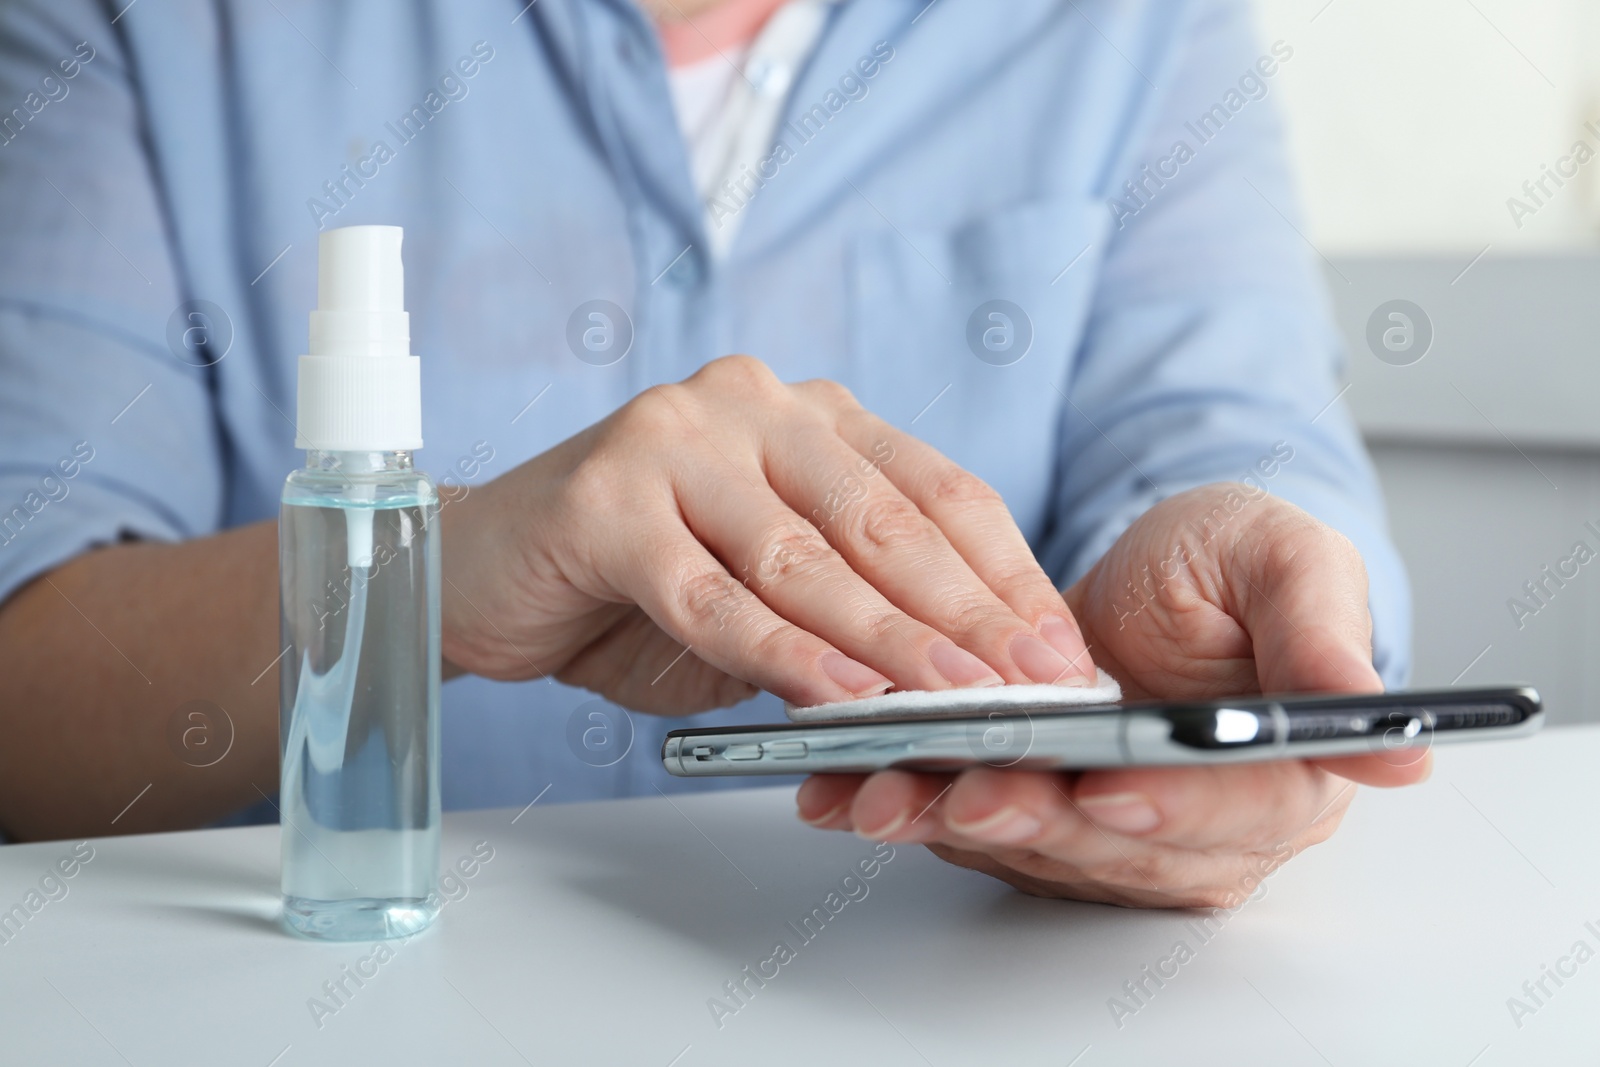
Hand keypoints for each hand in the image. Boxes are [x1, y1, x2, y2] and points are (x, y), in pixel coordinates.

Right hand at [439, 356, 1096, 712]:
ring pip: (805, 559)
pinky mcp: (606, 498)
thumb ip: (852, 608)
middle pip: (885, 521)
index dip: (1009, 576)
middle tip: (1034, 686)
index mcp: (809, 414)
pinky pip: (712, 594)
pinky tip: (840, 700)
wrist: (487, 570)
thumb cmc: (638, 583)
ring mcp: (674, 440)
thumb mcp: (768, 588)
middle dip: (969, 615)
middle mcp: (751, 405)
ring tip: (960, 702)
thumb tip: (972, 680)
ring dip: (890, 642)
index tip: (1063, 655)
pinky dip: (782, 654)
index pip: (939, 491)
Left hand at [796, 484, 1429, 907]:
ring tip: (883, 793)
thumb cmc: (1225, 563)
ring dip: (955, 827)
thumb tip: (1389, 744)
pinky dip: (912, 810)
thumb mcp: (1281, 559)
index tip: (1111, 788)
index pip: (1243, 812)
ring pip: (1036, 850)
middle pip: (1123, 852)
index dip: (1178, 809)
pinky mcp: (1038, 819)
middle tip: (969, 792)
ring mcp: (1112, 833)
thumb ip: (1324, 634)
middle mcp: (1200, 825)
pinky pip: (975, 829)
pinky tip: (848, 791)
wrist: (1149, 578)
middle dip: (1039, 824)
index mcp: (1286, 771)